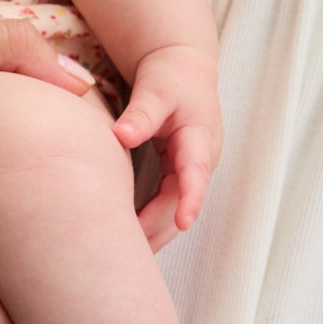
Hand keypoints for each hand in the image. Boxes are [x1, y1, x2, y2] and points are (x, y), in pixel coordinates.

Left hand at [111, 43, 221, 250]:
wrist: (181, 66)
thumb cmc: (170, 76)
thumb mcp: (157, 89)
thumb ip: (142, 113)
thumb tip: (121, 136)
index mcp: (199, 138)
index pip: (197, 174)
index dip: (191, 200)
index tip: (185, 223)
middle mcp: (201, 159)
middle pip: (182, 202)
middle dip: (160, 228)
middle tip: (130, 253)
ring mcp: (192, 169)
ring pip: (176, 209)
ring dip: (156, 232)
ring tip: (129, 256)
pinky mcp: (180, 172)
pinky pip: (168, 202)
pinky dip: (152, 220)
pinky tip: (131, 236)